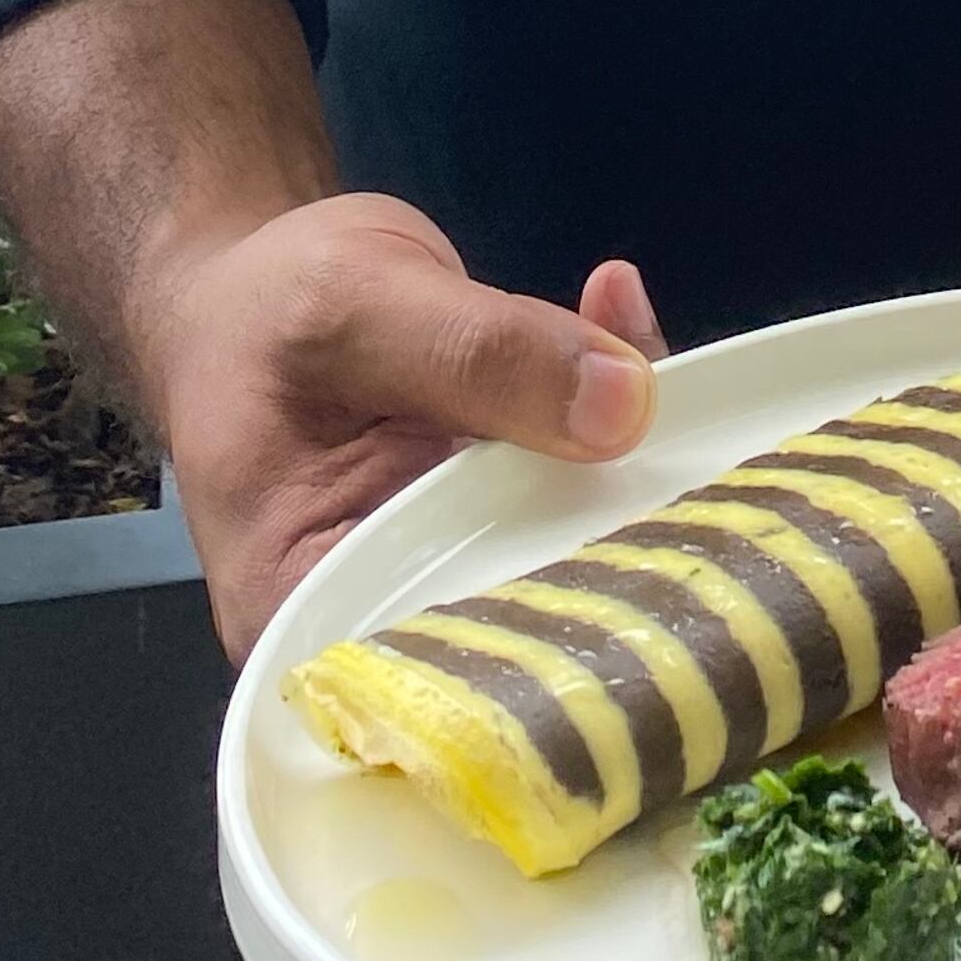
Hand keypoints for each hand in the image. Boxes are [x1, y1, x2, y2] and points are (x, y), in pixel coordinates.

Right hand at [129, 195, 668, 660]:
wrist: (252, 280)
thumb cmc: (258, 313)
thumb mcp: (352, 310)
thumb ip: (477, 353)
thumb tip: (623, 406)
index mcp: (311, 616)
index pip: (450, 680)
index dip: (559, 646)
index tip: (661, 579)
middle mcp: (390, 617)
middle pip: (528, 621)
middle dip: (625, 555)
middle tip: (708, 487)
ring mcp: (457, 565)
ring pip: (572, 543)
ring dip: (636, 465)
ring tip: (691, 399)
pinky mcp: (503, 511)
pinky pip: (580, 475)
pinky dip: (615, 402)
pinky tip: (627, 323)